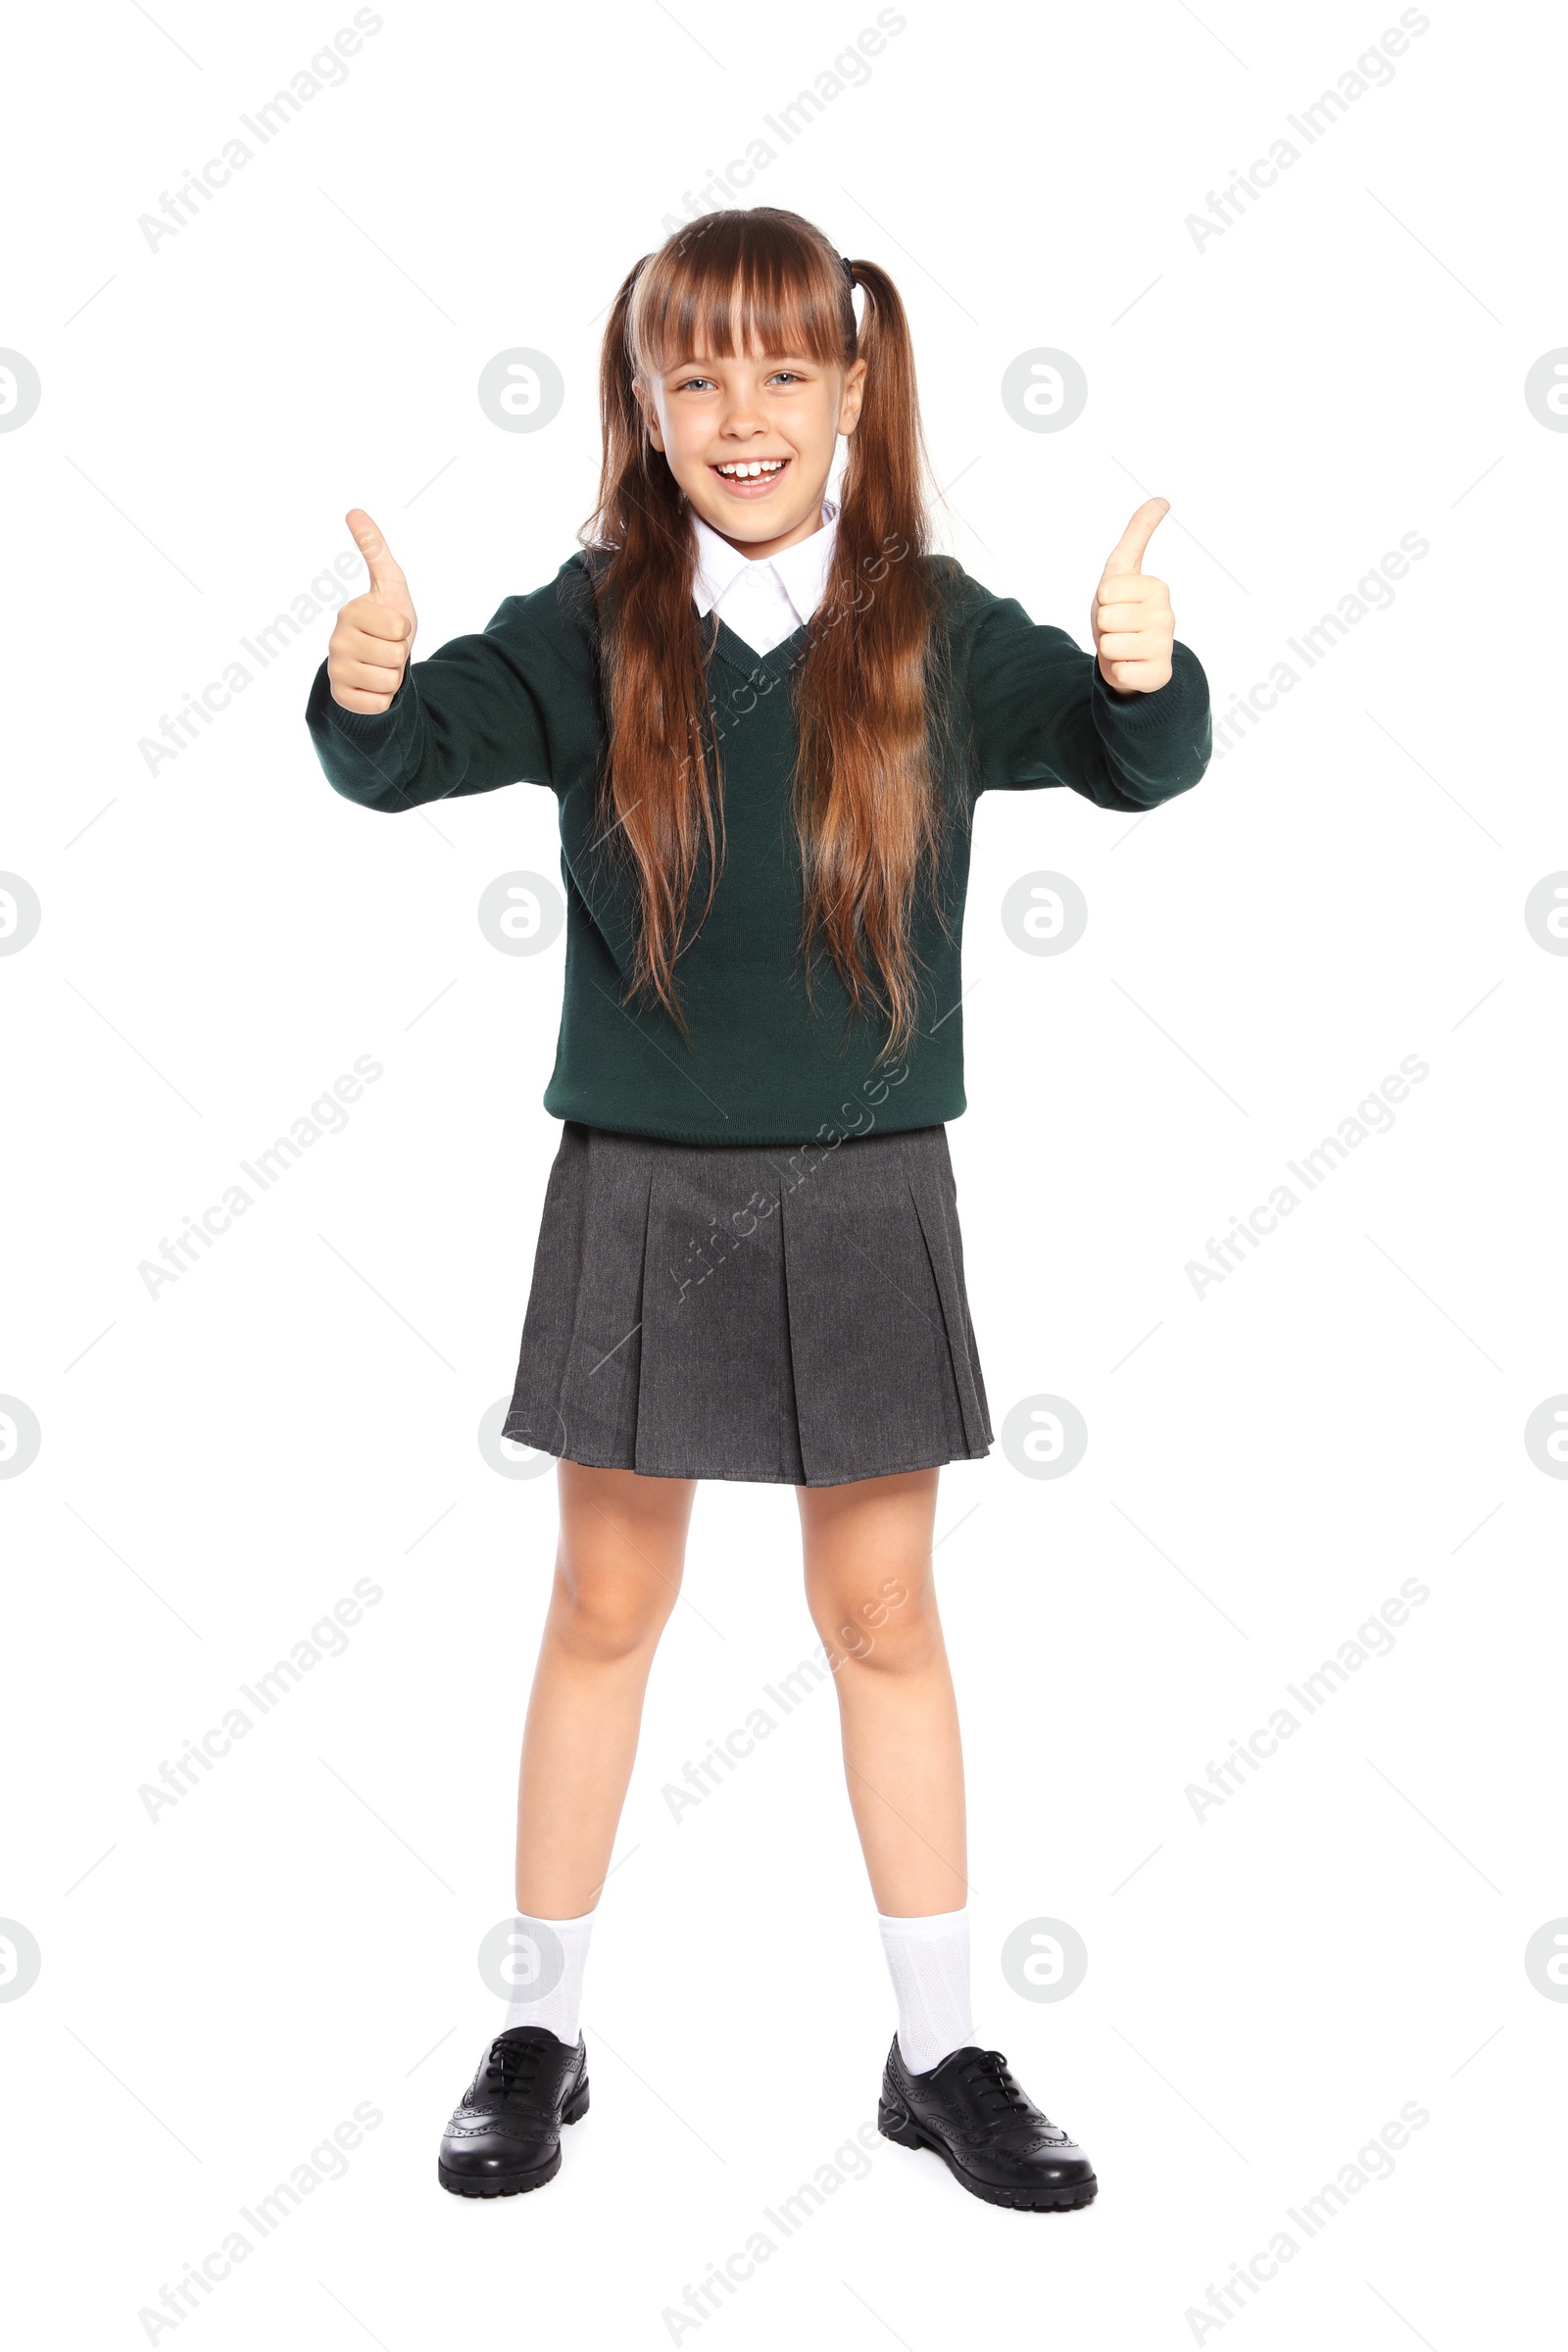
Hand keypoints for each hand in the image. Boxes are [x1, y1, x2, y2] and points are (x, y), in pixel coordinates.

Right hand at [328, 509, 418, 712]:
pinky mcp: (341, 698)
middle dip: (400, 656)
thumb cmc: (386, 623)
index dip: (404, 630)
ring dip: (393, 677)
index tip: (391, 628)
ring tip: (381, 667)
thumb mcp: (389, 585)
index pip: (400, 627)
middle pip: (396, 655)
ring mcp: (336, 670)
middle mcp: (336, 640)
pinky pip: (379, 703)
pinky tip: (372, 687)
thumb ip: (375, 549)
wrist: (377, 664)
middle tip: (387, 650)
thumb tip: (354, 510)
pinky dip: (384, 699)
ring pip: (389, 681)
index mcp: (349, 612)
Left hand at [1091, 498, 1174, 693]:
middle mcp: (1167, 615)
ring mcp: (1165, 646)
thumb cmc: (1121, 610)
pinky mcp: (1158, 675)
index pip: (1106, 591)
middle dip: (1103, 626)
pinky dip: (1117, 672)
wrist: (1130, 656)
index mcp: (1157, 587)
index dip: (1102, 601)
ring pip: (1109, 645)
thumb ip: (1138, 533)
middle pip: (1106, 618)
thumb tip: (1162, 498)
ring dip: (1109, 649)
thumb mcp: (1122, 569)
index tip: (1115, 605)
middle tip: (1117, 629)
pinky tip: (1130, 666)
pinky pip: (1120, 672)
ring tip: (1123, 647)